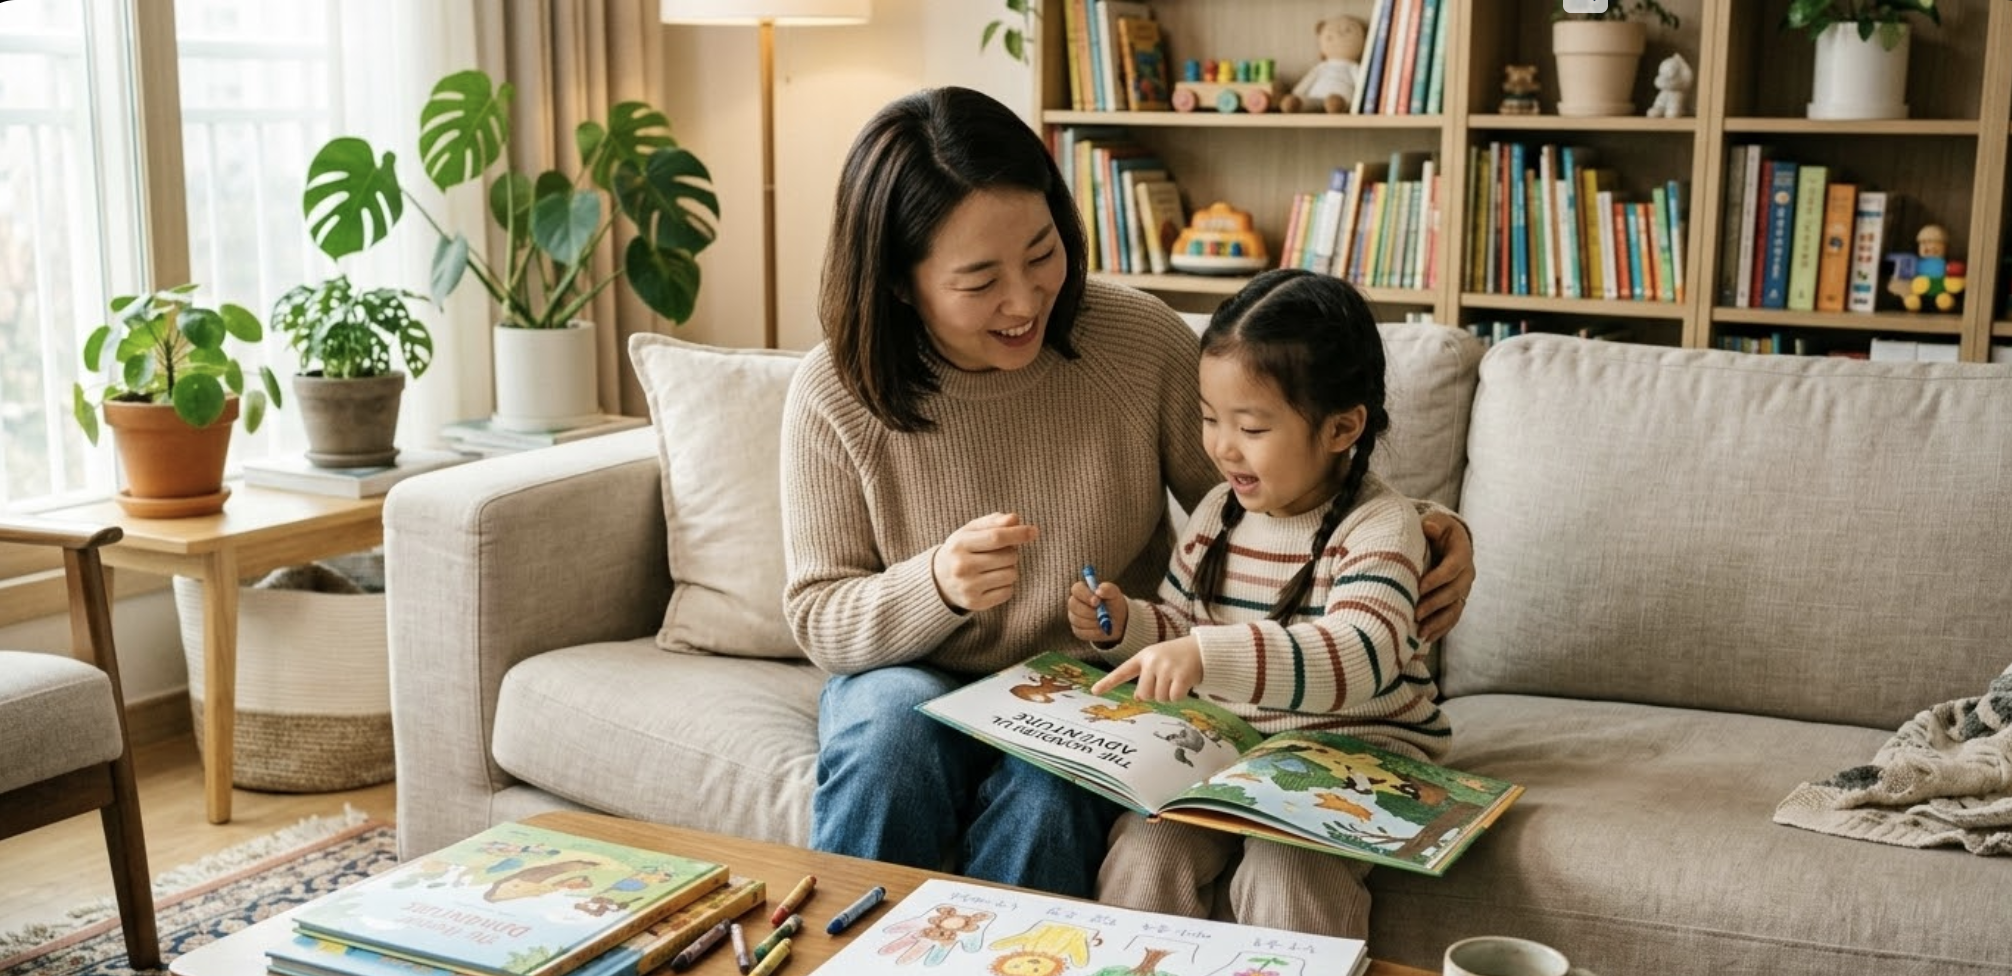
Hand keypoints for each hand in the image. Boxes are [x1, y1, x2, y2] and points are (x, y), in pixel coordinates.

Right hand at [931, 512, 1039, 612]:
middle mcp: (962, 567)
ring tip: (995, 567)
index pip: (996, 537)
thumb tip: (1015, 519)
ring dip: (1010, 568)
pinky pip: (1008, 592)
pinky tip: (992, 581)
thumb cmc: (961, 550)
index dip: (1018, 533)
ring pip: (1011, 574)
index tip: (1034, 531)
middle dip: (1012, 552)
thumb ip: (993, 522)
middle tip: (999, 553)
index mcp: (959, 544)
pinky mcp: (975, 603)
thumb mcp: (971, 531)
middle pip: (1008, 556)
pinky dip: (1006, 585)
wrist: (939, 581)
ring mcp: (968, 587)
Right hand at [1067, 579, 1127, 642]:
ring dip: (1094, 622)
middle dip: (1090, 611)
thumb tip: (1098, 591)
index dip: (1085, 595)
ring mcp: (1073, 617)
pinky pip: (1082, 632)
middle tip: (1103, 614)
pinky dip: (1094, 632)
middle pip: (1074, 605)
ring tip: (1105, 621)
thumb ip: (1108, 588)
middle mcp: (1074, 603)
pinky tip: (1102, 629)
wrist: (1117, 620)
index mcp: (1081, 591)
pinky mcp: (1077, 630)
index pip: (1076, 589)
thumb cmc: (1113, 603)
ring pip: (1079, 620)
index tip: (1097, 601)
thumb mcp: (1114, 593)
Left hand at [1092, 636, 1201, 700]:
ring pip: (1159, 698)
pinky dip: (1180, 696)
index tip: (1094, 691)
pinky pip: (1174, 698)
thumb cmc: (1178, 657)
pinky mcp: (1181, 676)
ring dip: (1169, 695)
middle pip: (1143, 694)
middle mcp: (1152, 661)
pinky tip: (1185, 684)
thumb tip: (1137, 696)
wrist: (1203, 649)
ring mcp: (1166, 668)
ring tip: (1177, 680)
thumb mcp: (1159, 662)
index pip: (1122, 672)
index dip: (1108, 683)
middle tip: (1166, 682)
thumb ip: (1146, 676)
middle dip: (1154, 694)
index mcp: (1144, 657)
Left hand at [1417, 512, 1474, 642]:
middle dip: (1435, 604)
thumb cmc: (1434, 530)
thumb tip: (1429, 527)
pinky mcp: (1456, 603)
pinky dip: (1439, 629)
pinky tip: (1425, 638)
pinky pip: (1451, 619)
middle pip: (1454, 592)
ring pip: (1454, 610)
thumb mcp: (1435, 523)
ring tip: (1420, 632)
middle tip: (1416, 612)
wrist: (1443, 542)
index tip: (1419, 587)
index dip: (1438, 578)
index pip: (1453, 568)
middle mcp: (1466, 574)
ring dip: (1438, 622)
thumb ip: (1433, 524)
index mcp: (1462, 553)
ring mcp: (1463, 591)